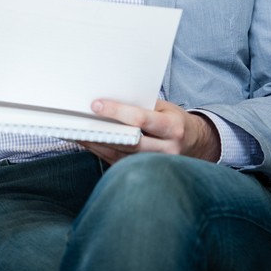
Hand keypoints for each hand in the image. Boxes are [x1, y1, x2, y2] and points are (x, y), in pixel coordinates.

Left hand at [83, 99, 221, 164]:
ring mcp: (156, 165)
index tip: (96, 104)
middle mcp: (166, 149)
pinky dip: (100, 151)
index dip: (117, 111)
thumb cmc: (174, 120)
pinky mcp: (144, 172)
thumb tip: (108, 98)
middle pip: (128, 141)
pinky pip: (117, 162)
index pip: (141, 120)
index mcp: (173, 128)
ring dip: (95, 142)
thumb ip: (141, 106)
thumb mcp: (164, 108)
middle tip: (77, 119)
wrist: (195, 144)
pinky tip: (85, 141)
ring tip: (74, 130)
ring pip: (120, 155)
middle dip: (102, 130)